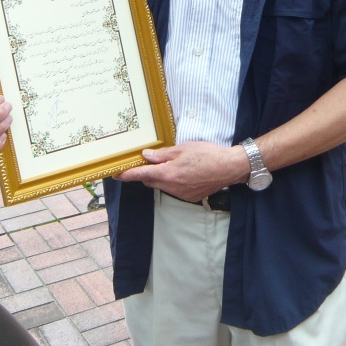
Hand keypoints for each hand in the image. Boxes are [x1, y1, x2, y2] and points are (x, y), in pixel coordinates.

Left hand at [115, 141, 250, 200]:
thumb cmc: (207, 154)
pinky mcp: (190, 197)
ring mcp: (181, 194)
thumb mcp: (183, 149)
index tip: (116, 174)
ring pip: (162, 186)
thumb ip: (163, 155)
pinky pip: (174, 190)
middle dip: (147, 173)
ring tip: (172, 164)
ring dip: (161, 177)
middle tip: (148, 162)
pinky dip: (173, 182)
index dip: (127, 175)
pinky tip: (184, 173)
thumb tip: (146, 156)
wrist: (229, 167)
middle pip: (151, 181)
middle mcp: (172, 187)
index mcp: (168, 173)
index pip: (141, 175)